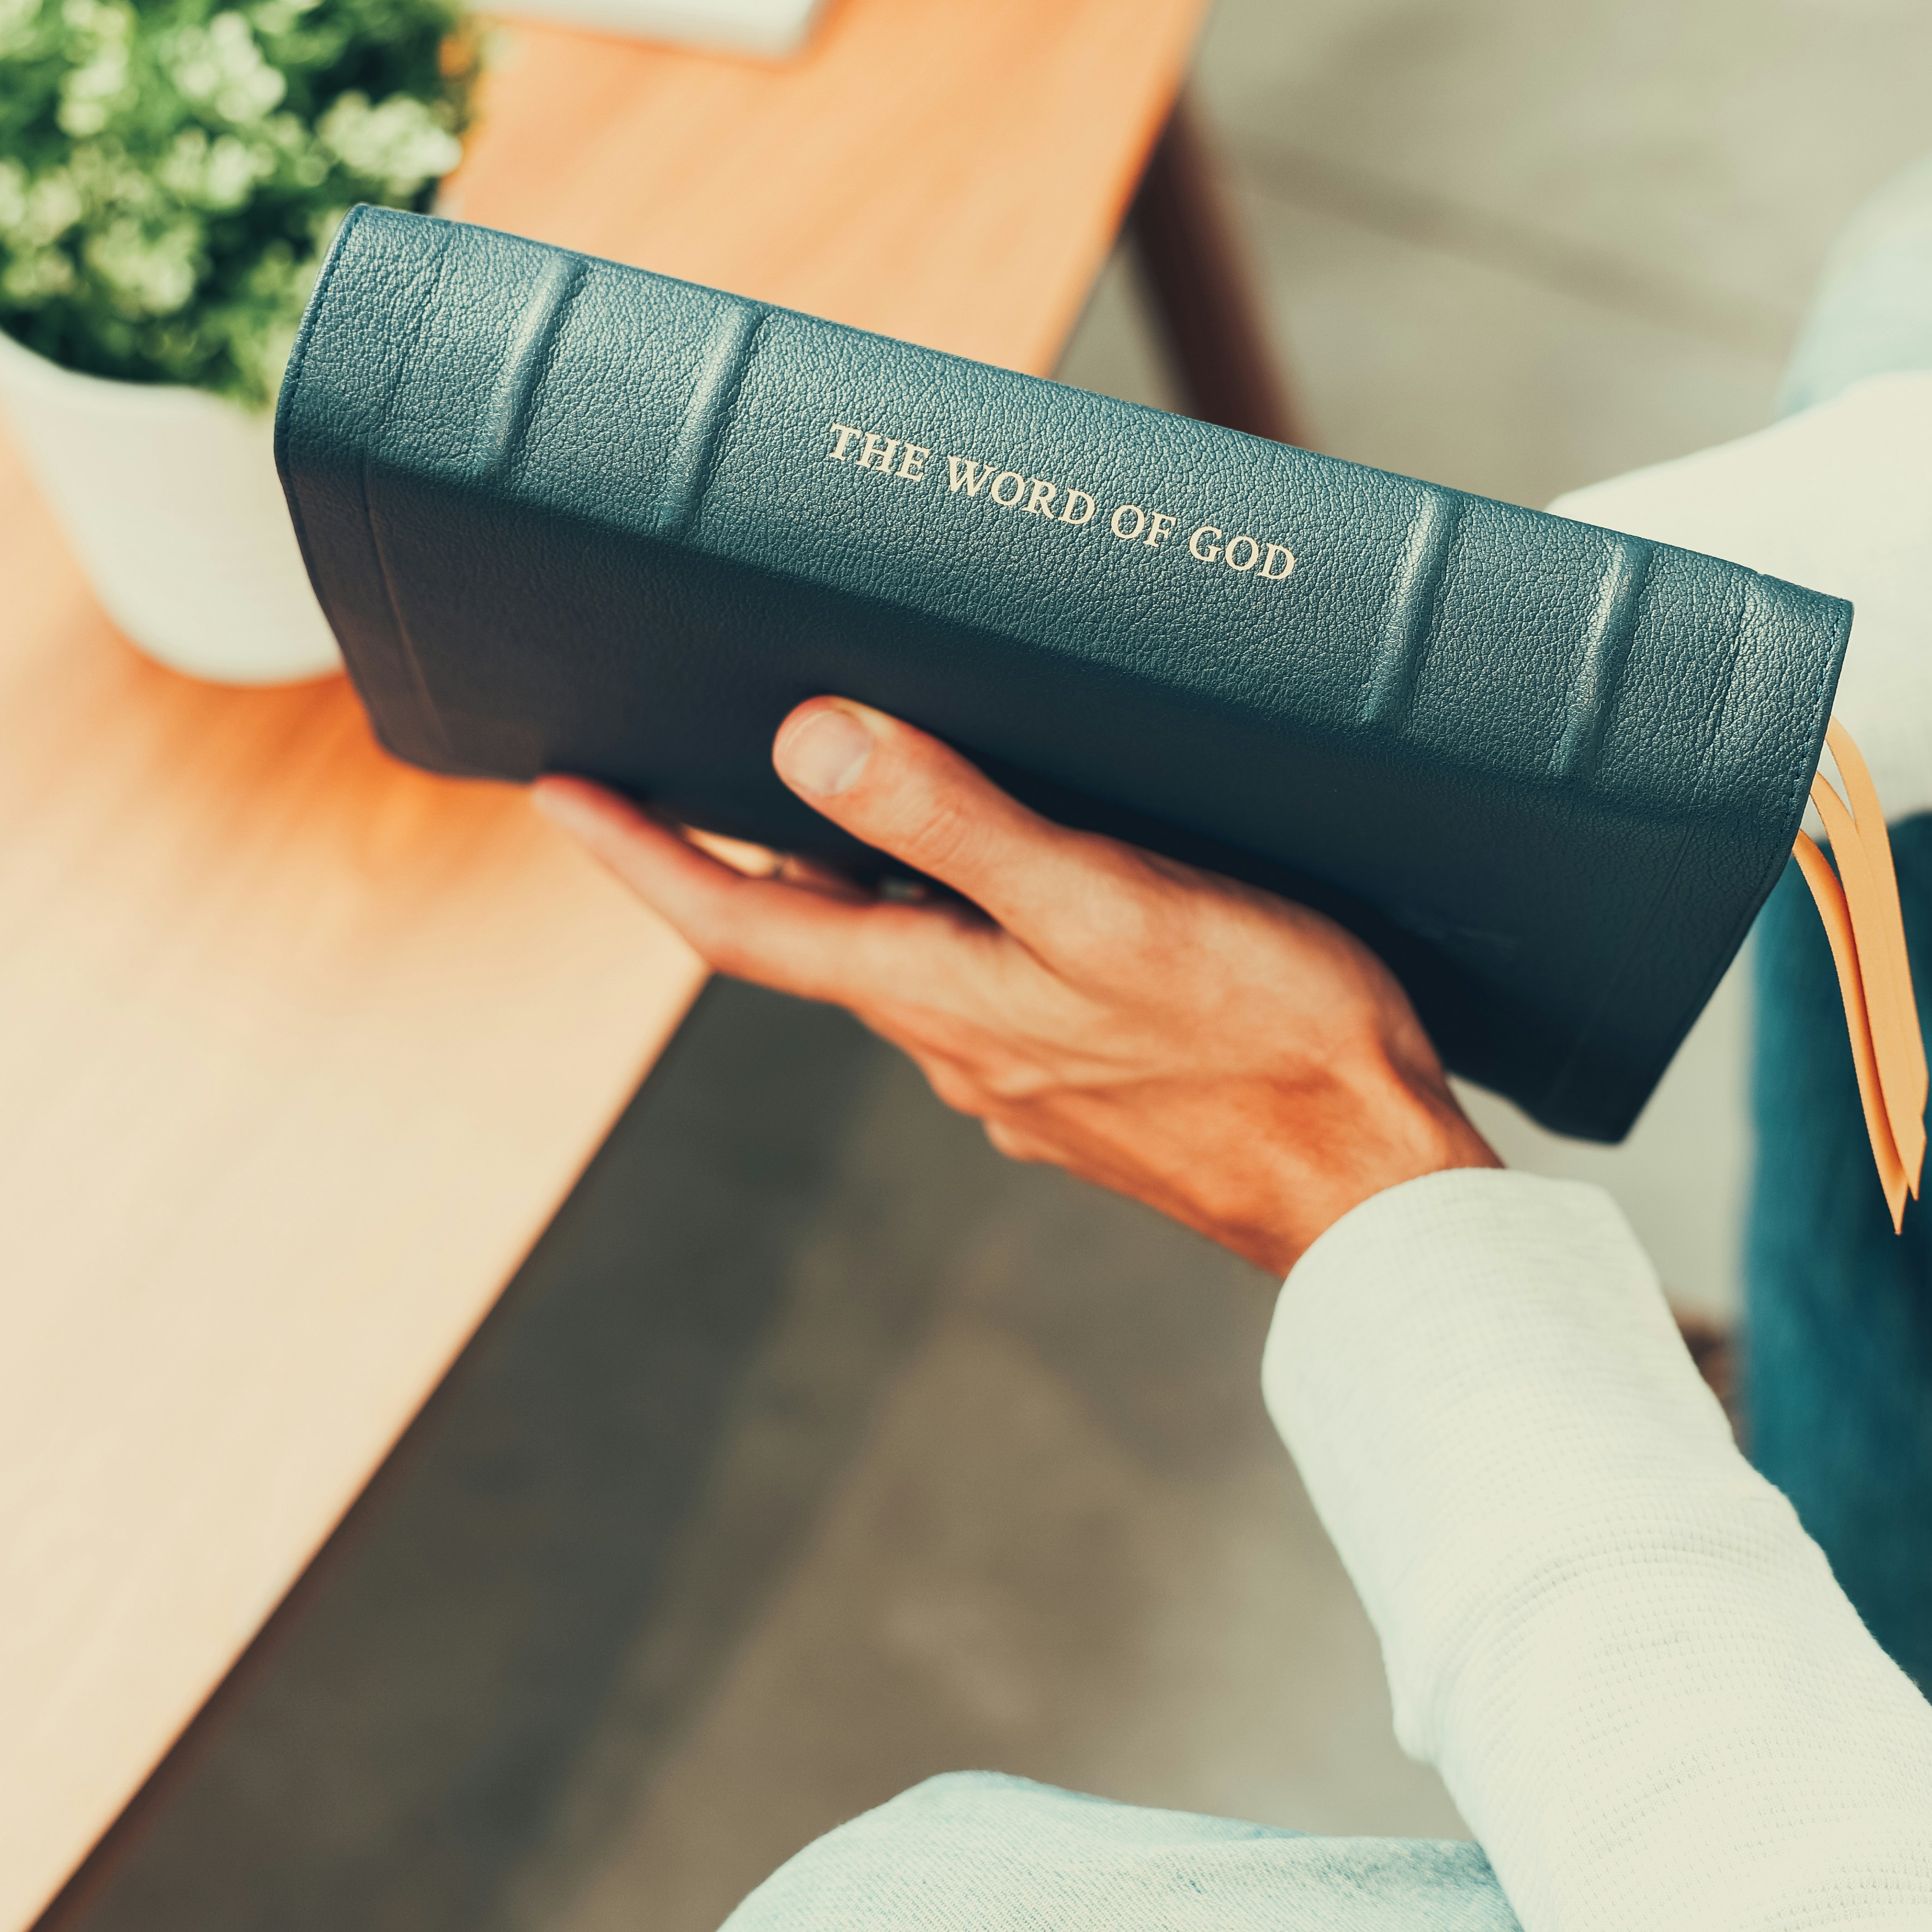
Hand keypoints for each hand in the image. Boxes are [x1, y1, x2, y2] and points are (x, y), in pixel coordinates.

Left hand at [531, 698, 1495, 1275]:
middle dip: (746, 852)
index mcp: (932, 995)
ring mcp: (1018, 1076)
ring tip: (860, 782)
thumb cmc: (1263, 1037)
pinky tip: (1022, 877)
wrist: (1373, 1186)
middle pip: (813, 935)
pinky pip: (987, 986)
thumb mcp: (1101, 902)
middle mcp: (952, 1045)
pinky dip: (964, 920)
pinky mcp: (1087, 1088)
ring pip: (906, 957)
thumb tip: (806, 745)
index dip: (638, 858)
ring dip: (867, 880)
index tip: (557, 794)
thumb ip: (956, 823)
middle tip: (687, 753)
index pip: (736, 925)